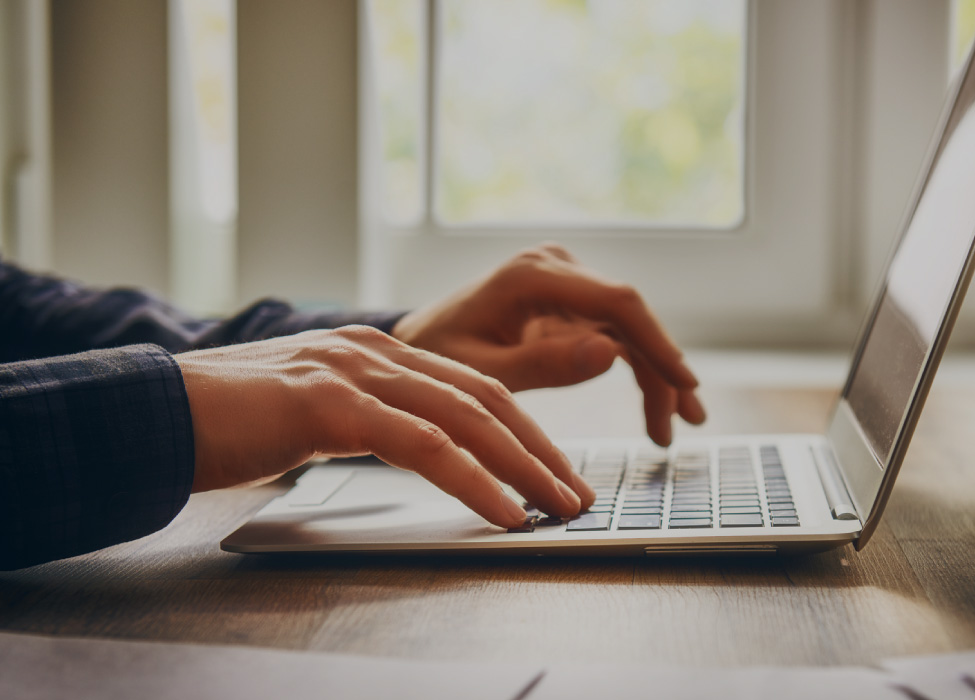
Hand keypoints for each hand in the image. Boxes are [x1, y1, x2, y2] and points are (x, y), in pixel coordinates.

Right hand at [176, 326, 593, 527]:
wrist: (151, 412)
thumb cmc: (229, 423)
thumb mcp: (314, 413)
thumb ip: (368, 419)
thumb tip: (418, 452)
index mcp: (376, 351)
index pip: (474, 387)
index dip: (525, 431)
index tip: (558, 470)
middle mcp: (375, 351)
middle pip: (487, 398)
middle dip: (542, 450)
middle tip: (578, 493)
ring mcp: (354, 371)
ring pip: (467, 417)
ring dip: (524, 467)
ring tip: (559, 506)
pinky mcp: (331, 404)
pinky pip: (423, 444)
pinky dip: (473, 480)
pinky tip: (503, 510)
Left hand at [391, 244, 705, 444]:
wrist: (415, 343)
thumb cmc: (436, 358)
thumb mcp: (482, 373)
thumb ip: (543, 365)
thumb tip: (611, 354)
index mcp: (532, 276)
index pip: (617, 303)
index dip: (657, 343)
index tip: (684, 383)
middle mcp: (556, 268)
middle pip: (630, 317)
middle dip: (662, 370)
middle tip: (683, 423)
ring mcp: (565, 283)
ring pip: (629, 329)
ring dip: (655, 376)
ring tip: (668, 430)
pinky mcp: (569, 302)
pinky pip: (614, 335)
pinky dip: (635, 371)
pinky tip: (654, 409)